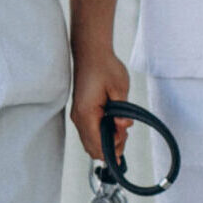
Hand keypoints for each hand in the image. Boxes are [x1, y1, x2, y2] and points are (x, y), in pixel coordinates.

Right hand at [70, 44, 131, 160]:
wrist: (91, 53)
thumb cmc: (105, 67)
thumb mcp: (120, 87)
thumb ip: (122, 110)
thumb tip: (124, 126)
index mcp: (87, 113)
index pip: (97, 144)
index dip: (113, 147)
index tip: (125, 136)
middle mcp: (78, 118)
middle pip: (92, 148)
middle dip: (110, 148)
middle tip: (124, 135)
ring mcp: (78, 116)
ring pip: (89, 143)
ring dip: (105, 143)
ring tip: (120, 131)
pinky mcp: (80, 113)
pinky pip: (88, 134)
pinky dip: (100, 137)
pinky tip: (113, 128)